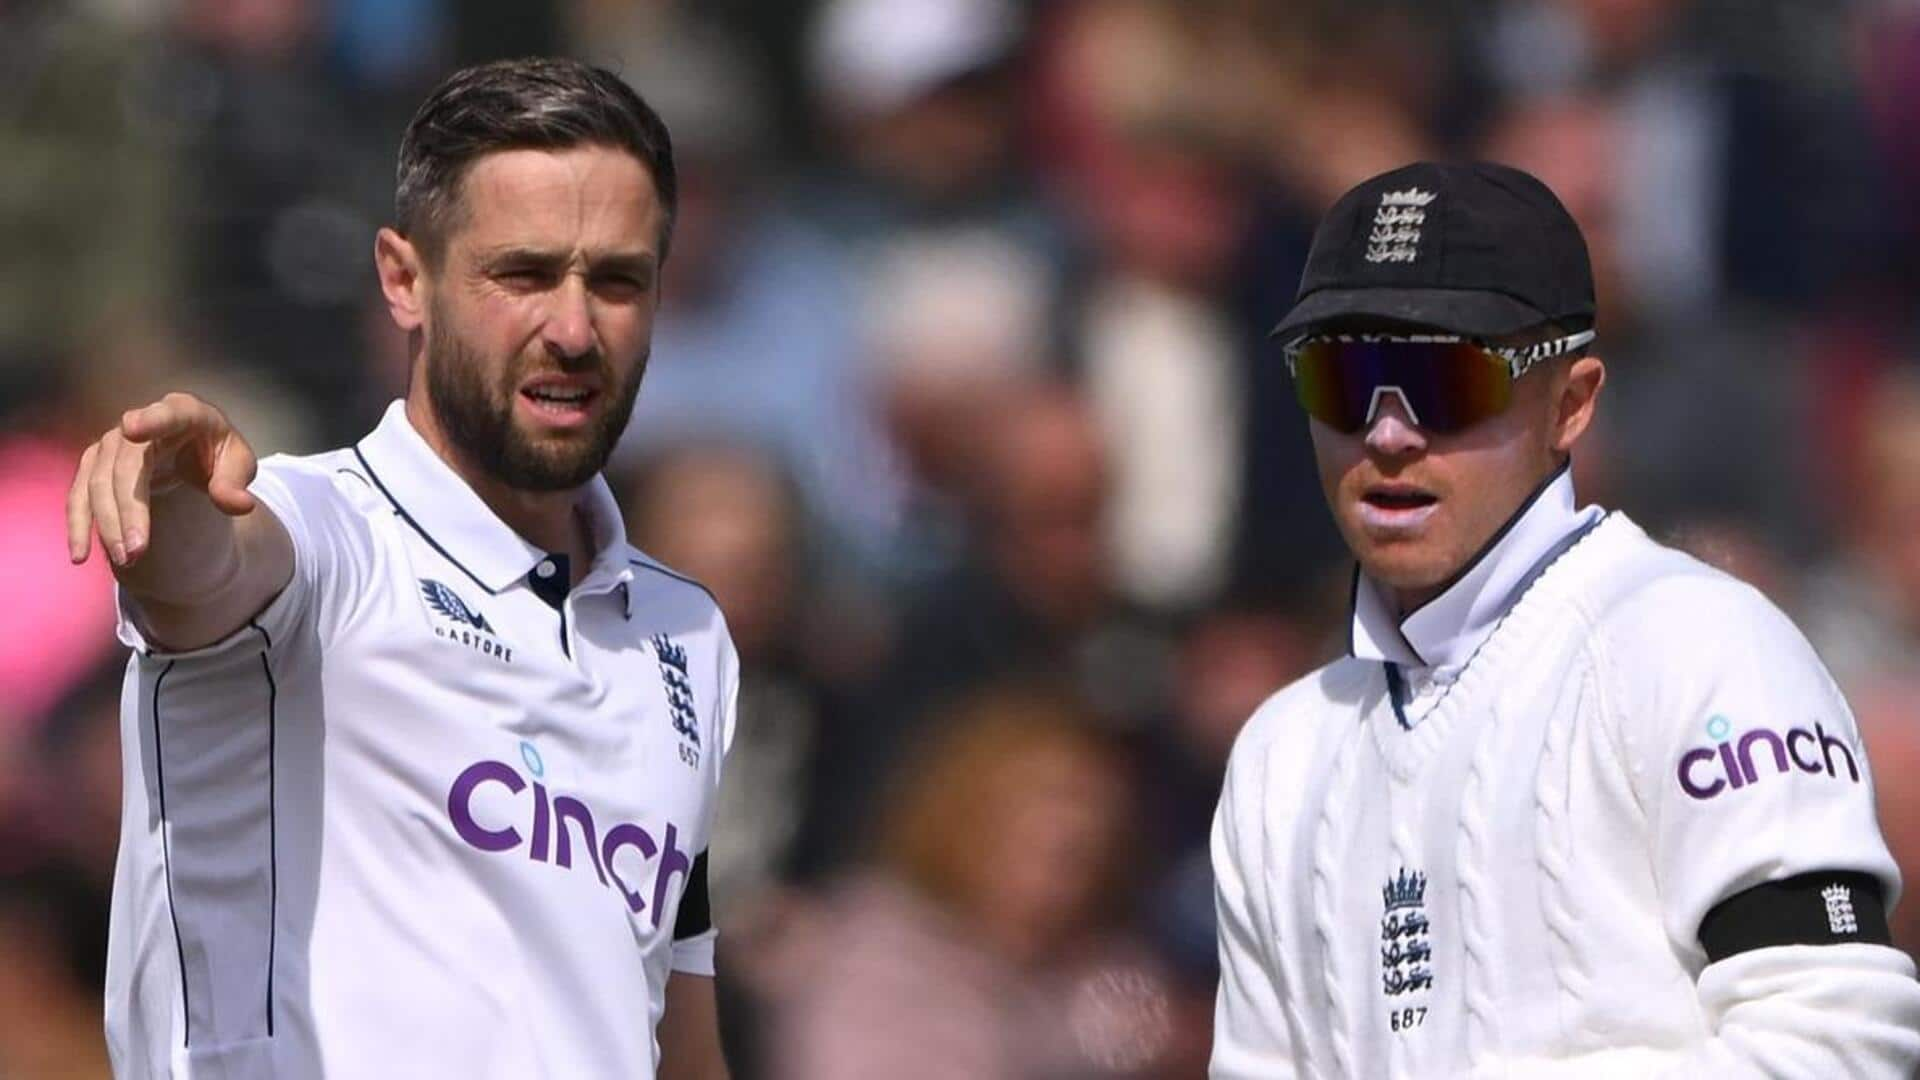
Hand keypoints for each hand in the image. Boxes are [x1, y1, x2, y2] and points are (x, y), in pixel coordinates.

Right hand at [67, 392, 257, 568]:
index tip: (132, 428)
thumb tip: (240, 504)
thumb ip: (235, 482)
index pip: (170, 414)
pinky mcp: (94, 463)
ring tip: (125, 559)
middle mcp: (141, 421)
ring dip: (107, 524)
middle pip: (127, 466)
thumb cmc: (218, 454)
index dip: (152, 420)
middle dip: (129, 510)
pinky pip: (80, 495)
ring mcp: (112, 442)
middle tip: (137, 551)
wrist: (193, 451)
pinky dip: (79, 525)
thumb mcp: (238, 464)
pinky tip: (81, 555)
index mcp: (185, 412)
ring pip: (98, 483)